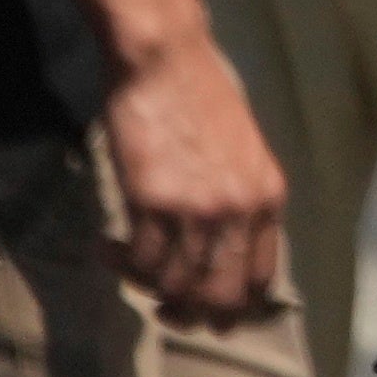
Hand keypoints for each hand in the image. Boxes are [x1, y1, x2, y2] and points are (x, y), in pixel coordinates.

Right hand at [94, 28, 289, 327]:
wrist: (167, 63)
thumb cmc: (203, 102)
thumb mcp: (245, 155)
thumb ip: (242, 204)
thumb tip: (223, 258)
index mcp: (269, 198)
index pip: (261, 281)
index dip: (231, 308)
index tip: (203, 309)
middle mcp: (240, 210)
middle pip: (220, 296)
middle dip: (189, 313)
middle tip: (162, 307)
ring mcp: (197, 209)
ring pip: (173, 285)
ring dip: (145, 285)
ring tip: (126, 263)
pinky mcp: (152, 201)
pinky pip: (138, 261)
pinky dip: (119, 263)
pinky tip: (107, 246)